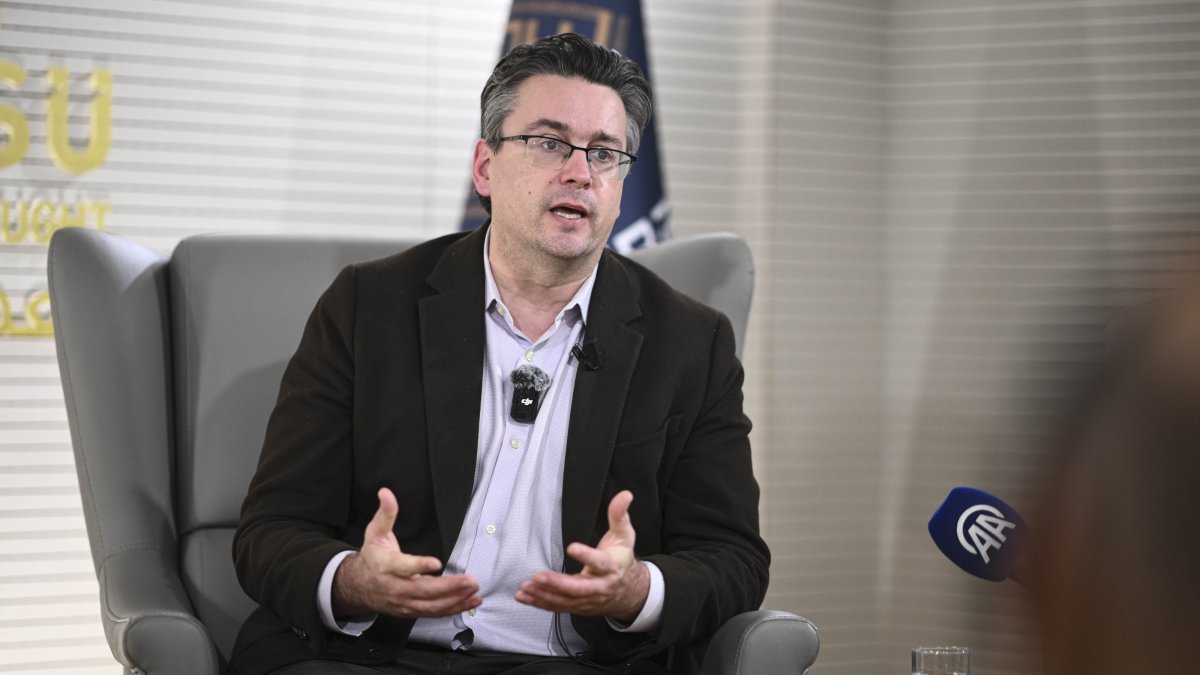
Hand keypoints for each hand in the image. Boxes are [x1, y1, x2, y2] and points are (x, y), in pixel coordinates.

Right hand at [332, 488, 480, 618]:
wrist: (358, 587)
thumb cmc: (372, 557)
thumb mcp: (375, 532)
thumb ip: (386, 513)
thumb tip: (386, 493)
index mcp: (386, 566)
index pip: (403, 567)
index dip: (418, 566)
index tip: (436, 563)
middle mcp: (395, 587)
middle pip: (423, 590)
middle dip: (448, 586)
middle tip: (470, 580)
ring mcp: (404, 602)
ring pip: (430, 605)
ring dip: (454, 599)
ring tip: (474, 590)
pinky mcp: (411, 610)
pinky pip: (434, 612)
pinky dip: (453, 608)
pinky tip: (470, 601)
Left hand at [515, 490, 648, 621]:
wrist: (629, 591)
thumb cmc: (621, 559)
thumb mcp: (624, 535)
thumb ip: (619, 515)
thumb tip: (625, 495)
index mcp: (611, 567)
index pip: (600, 562)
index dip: (587, 555)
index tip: (571, 547)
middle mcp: (599, 586)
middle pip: (579, 588)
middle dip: (557, 584)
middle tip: (538, 576)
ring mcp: (588, 599)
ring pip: (565, 600)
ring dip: (544, 594)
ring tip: (527, 587)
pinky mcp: (577, 606)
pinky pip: (557, 607)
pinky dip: (539, 603)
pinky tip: (524, 597)